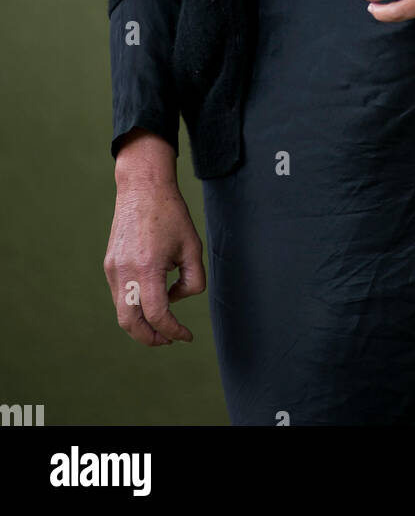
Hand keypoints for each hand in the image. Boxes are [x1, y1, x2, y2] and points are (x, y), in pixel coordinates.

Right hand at [104, 135, 205, 345]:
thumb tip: (175, 300)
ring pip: (121, 312)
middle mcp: (125, 271)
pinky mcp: (109, 264)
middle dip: (150, 338)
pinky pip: (119, 296)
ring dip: (141, 323)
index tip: (186, 336)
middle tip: (169, 339)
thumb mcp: (193, 246)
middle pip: (130, 323)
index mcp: (148, 267)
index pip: (158, 314)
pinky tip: (152, 297)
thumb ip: (192, 280)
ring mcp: (113, 269)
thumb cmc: (171, 214)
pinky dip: (134, 305)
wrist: (142, 188)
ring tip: (162, 322)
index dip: (173, 331)